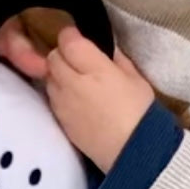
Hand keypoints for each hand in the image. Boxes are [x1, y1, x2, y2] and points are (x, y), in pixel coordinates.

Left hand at [46, 28, 154, 172]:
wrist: (132, 152)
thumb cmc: (140, 112)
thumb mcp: (136, 79)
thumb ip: (117, 59)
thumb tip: (106, 47)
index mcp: (95, 69)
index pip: (68, 41)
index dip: (71, 36)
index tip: (79, 38)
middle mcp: (72, 82)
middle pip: (53, 57)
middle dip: (63, 54)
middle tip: (78, 60)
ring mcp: (62, 102)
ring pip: (49, 76)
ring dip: (58, 73)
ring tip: (76, 80)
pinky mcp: (59, 119)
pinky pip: (51, 96)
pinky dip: (58, 92)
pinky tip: (74, 98)